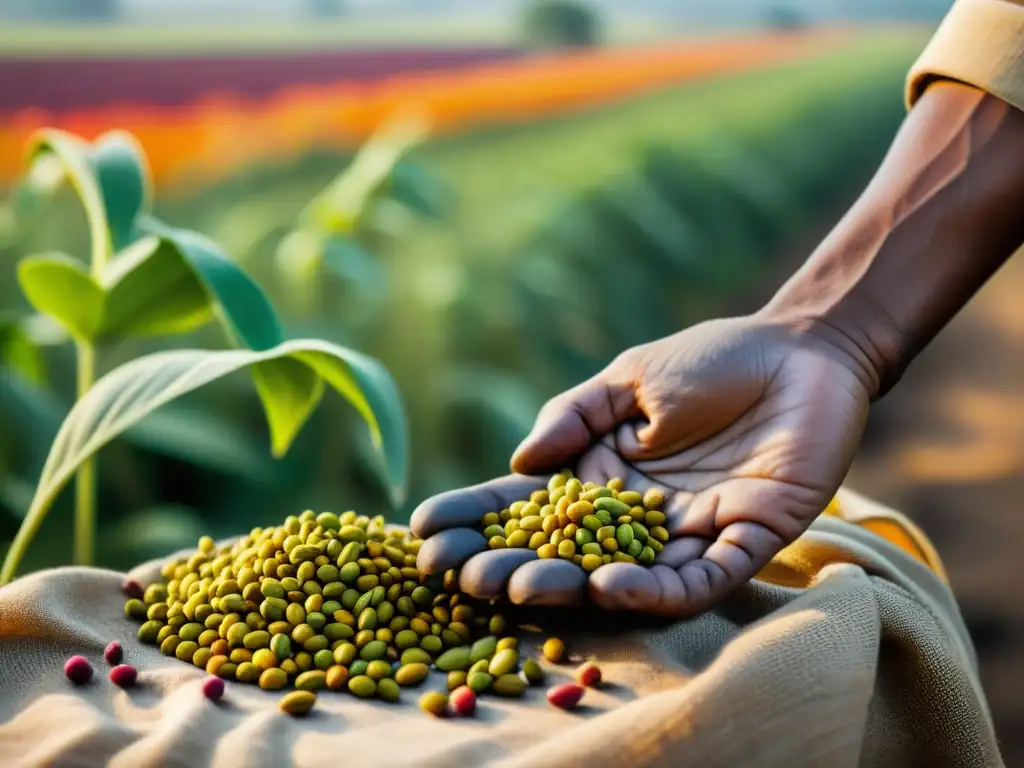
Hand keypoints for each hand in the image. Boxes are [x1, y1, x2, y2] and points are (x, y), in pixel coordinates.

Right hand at [412, 315, 873, 615]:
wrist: (802, 351)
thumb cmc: (712, 359)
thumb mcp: (625, 378)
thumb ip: (572, 416)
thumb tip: (519, 465)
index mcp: (600, 475)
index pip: (528, 505)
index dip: (475, 518)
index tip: (421, 531)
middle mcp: (636, 516)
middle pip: (564, 552)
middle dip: (509, 565)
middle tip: (460, 575)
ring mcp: (687, 533)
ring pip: (622, 577)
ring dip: (570, 588)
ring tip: (520, 587)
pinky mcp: (745, 540)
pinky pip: (698, 578)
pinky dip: (656, 590)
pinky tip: (611, 586)